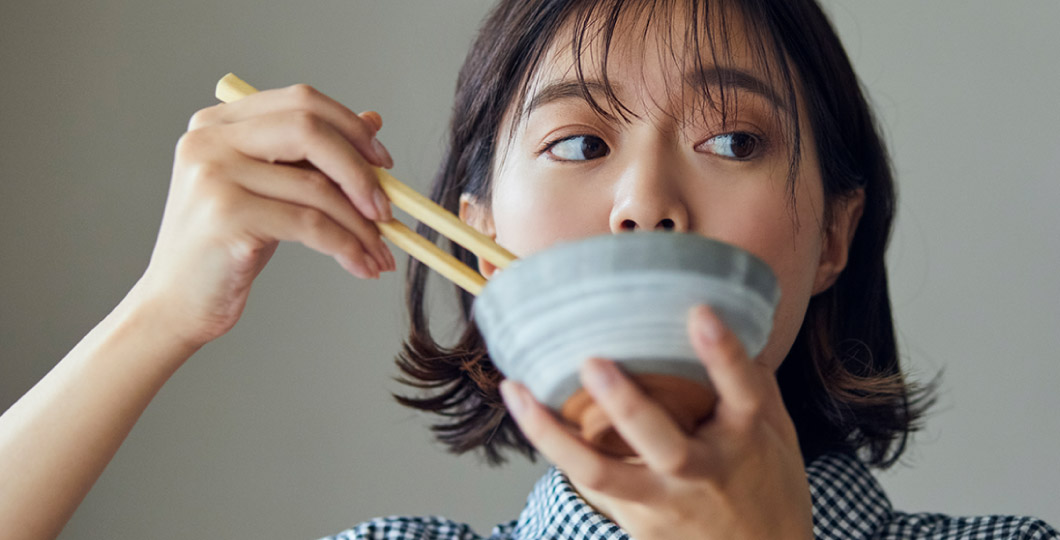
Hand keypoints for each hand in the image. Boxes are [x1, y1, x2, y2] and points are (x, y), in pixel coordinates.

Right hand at [132, 84, 396, 348]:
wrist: (177, 304)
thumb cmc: (228, 245)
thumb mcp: (272, 189)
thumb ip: (311, 153)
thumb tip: (372, 120)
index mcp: (219, 123)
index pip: (302, 102)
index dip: (351, 129)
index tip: (383, 164)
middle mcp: (210, 140)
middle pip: (310, 130)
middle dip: (360, 171)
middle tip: (387, 210)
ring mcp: (214, 176)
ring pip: (316, 187)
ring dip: (361, 225)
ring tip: (380, 252)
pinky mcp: (226, 217)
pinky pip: (310, 225)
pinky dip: (346, 247)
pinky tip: (362, 266)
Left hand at [500, 305, 813, 539]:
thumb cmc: (769, 488)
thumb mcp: (778, 436)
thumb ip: (754, 384)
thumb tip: (728, 321)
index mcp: (745, 441)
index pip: (741, 393)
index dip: (722, 354)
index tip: (700, 312)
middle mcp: (704, 473)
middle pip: (663, 445)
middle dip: (626, 405)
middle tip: (593, 362)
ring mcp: (665, 502)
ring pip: (601, 474)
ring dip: (554, 434)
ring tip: (517, 391)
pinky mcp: (636, 521)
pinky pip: (590, 483)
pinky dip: (556, 445)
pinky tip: (525, 409)